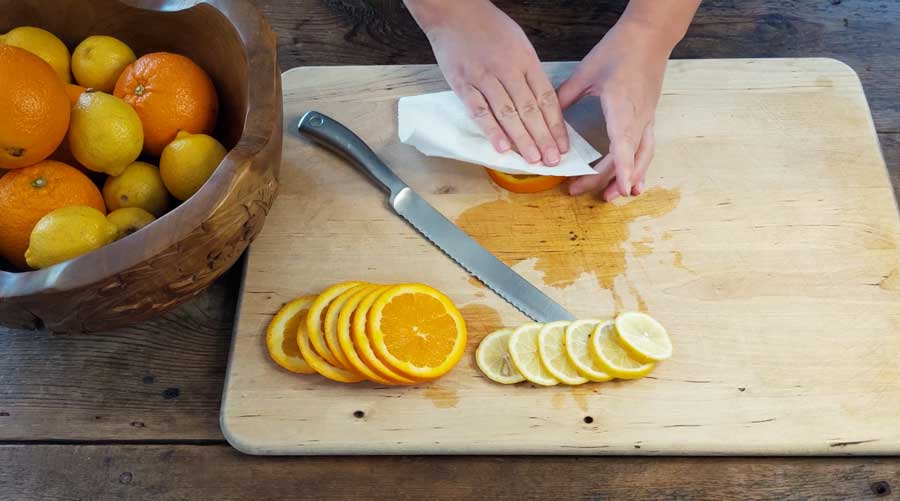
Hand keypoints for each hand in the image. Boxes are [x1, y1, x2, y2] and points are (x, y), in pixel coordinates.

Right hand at [406, 0, 568, 165]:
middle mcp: (508, 70)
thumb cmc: (489, 28)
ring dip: (522, 139)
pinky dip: (491, 130)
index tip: (563, 146)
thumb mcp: (520, 43)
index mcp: (526, 60)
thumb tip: (541, 104)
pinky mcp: (463, 84)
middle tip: (552, 161)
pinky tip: (501, 147)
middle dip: (543, 138)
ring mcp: (484, 77)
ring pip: (507, 113)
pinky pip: (479, 110)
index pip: (546, 98)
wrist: (454, 12)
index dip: (556, 125)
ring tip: (532, 159)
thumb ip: (530, 73)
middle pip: (530, 109)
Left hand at [558, 20, 671, 199]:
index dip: (621, 168)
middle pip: (627, 157)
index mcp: (622, 106)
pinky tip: (632, 181)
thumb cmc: (620, 49)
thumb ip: (564, 96)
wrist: (650, 35)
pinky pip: (646, 148)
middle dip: (607, 179)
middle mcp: (639, 117)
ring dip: (629, 178)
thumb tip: (544, 116)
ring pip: (642, 156)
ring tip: (613, 197)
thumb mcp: (586, 70)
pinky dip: (639, 167)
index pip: (623, 143)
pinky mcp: (649, 117)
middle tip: (578, 191)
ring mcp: (647, 118)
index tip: (620, 188)